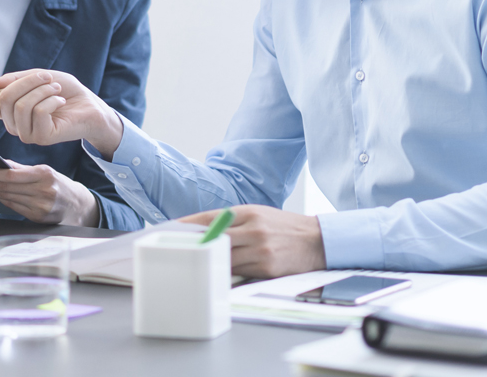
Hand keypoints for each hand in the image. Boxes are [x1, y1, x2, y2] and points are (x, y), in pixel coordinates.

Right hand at [0, 70, 123, 158]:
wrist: (90, 105)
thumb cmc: (64, 91)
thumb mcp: (37, 78)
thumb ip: (14, 80)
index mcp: (9, 109)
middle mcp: (14, 124)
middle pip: (4, 100)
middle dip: (28, 81)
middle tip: (47, 78)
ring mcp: (26, 133)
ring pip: (21, 105)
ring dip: (42, 90)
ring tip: (56, 89)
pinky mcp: (41, 137)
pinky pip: (38, 112)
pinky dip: (52, 100)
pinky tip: (61, 101)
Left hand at [0, 160, 99, 226]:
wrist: (78, 206)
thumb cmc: (61, 186)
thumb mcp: (46, 172)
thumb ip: (23, 169)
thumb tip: (2, 164)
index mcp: (44, 175)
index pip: (10, 175)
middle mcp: (43, 191)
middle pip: (6, 187)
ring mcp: (40, 206)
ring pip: (7, 198)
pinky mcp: (37, 217)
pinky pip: (14, 207)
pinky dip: (1, 201)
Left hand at [180, 205, 326, 278]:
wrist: (316, 241)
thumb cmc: (283, 227)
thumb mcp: (259, 215)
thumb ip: (233, 221)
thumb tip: (203, 231)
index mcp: (248, 212)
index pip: (210, 217)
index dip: (188, 225)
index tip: (170, 229)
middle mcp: (253, 229)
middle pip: (213, 239)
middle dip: (194, 246)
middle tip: (176, 251)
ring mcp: (260, 250)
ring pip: (223, 259)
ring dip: (209, 262)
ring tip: (193, 264)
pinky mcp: (266, 269)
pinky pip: (239, 273)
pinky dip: (227, 274)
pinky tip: (217, 274)